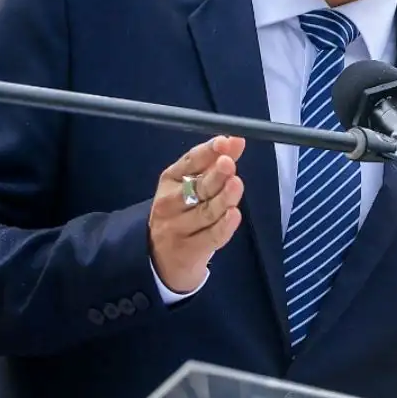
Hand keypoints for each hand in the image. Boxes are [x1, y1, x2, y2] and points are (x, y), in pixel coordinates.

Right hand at [148, 135, 246, 294]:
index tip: (225, 142)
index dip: (207, 152)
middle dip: (214, 175)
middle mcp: (170, 203)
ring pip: (205, 212)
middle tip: (228, 165)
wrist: (160, 258)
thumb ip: (214, 162)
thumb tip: (236, 140)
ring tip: (236, 185)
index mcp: (170, 180)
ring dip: (223, 198)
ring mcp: (177, 229)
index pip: (189, 162)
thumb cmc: (181, 212)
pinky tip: (234, 215)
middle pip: (197, 188)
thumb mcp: (190, 184)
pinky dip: (224, 226)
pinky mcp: (190, 251)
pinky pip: (211, 236)